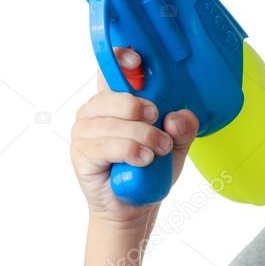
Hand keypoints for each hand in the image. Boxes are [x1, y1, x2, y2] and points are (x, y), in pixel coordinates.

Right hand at [69, 47, 199, 225]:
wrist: (134, 206)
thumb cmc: (150, 168)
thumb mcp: (176, 144)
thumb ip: (183, 127)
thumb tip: (176, 117)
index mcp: (116, 99)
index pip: (111, 67)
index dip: (122, 58)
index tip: (137, 61)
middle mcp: (95, 111)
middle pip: (116, 96)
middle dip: (144, 111)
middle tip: (162, 131)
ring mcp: (84, 131)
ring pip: (115, 123)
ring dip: (144, 137)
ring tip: (157, 151)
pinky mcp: (81, 153)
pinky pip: (108, 145)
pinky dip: (131, 151)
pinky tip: (144, 159)